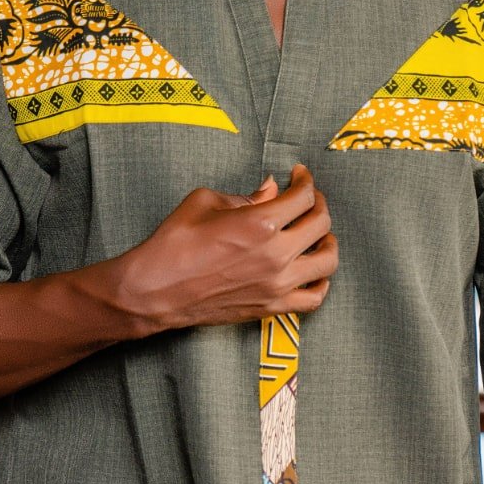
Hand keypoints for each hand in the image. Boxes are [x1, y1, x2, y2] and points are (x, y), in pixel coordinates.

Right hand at [117, 163, 337, 333]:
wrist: (155, 290)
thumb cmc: (174, 244)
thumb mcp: (206, 202)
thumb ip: (246, 196)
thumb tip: (271, 190)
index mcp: (260, 223)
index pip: (303, 196)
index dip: (306, 180)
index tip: (300, 176)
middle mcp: (275, 254)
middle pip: (321, 224)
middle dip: (319, 205)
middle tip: (309, 199)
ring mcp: (277, 284)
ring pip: (327, 261)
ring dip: (328, 242)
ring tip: (319, 235)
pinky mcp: (271, 307)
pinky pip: (314, 298)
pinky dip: (321, 282)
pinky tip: (313, 271)